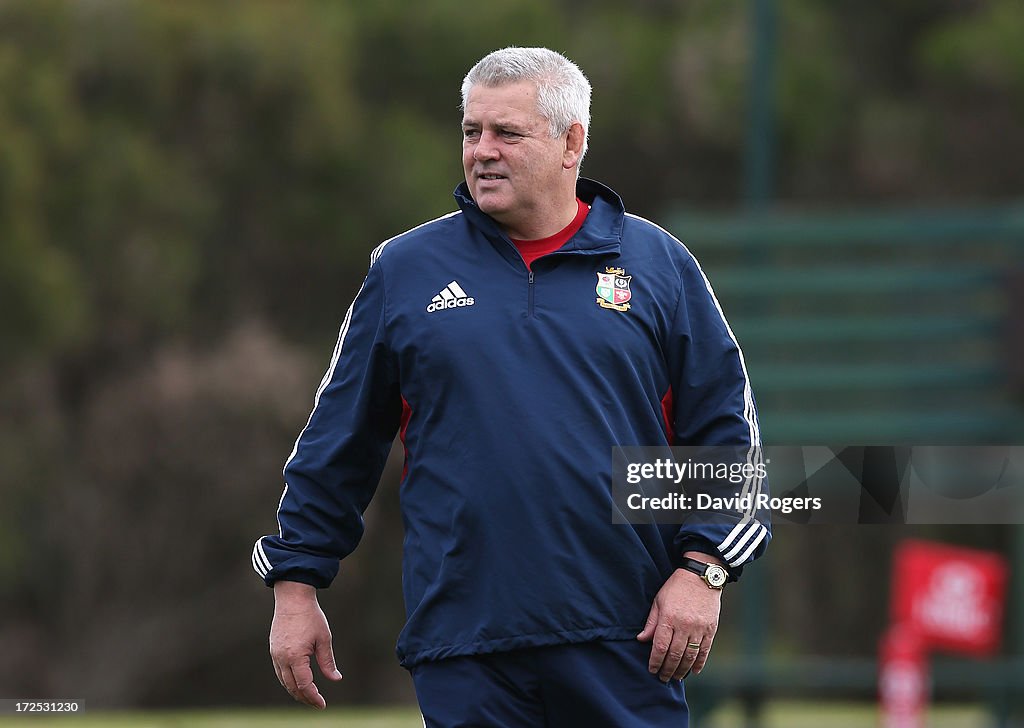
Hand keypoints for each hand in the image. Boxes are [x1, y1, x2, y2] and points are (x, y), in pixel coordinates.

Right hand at [269, 581, 342, 708]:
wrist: (293, 599)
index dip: (313, 697)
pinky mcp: (273, 649)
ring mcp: (275, 654)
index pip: (304, 685)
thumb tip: (335, 679)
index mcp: (295, 656)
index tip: (322, 704)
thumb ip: (328, 661)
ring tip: (308, 696)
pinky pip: (280, 671)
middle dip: (304, 698)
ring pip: (284, 681)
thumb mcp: (324, 639)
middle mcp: (282, 658)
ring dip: (295, 691)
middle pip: (292, 687)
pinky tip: (297, 682)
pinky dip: (288, 680)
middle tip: (317, 703)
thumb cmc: (311, 617)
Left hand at [636, 560, 721, 681]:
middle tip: (663, 678)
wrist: (701, 576)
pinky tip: (694, 671)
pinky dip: (700, 662)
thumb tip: (642, 640)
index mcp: (669, 618)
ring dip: (682, 669)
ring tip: (676, 677)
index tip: (652, 670)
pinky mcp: (711, 628)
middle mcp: (684, 625)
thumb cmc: (676, 587)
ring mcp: (699, 628)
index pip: (660, 647)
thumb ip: (651, 622)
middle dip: (668, 669)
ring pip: (690, 655)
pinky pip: (705, 650)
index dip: (655, 661)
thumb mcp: (659, 601)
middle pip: (675, 654)